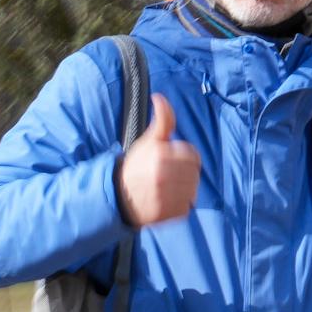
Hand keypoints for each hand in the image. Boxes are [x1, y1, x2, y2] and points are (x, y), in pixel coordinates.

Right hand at [117, 94, 199, 226]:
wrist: (117, 197)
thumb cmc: (136, 166)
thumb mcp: (147, 141)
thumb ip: (161, 120)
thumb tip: (159, 97)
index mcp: (160, 155)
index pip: (193, 155)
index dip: (185, 157)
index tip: (174, 161)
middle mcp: (162, 176)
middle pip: (194, 173)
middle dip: (185, 173)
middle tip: (171, 175)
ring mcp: (164, 197)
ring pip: (192, 190)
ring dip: (185, 188)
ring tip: (170, 187)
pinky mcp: (166, 214)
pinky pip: (186, 207)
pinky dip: (180, 204)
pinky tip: (167, 200)